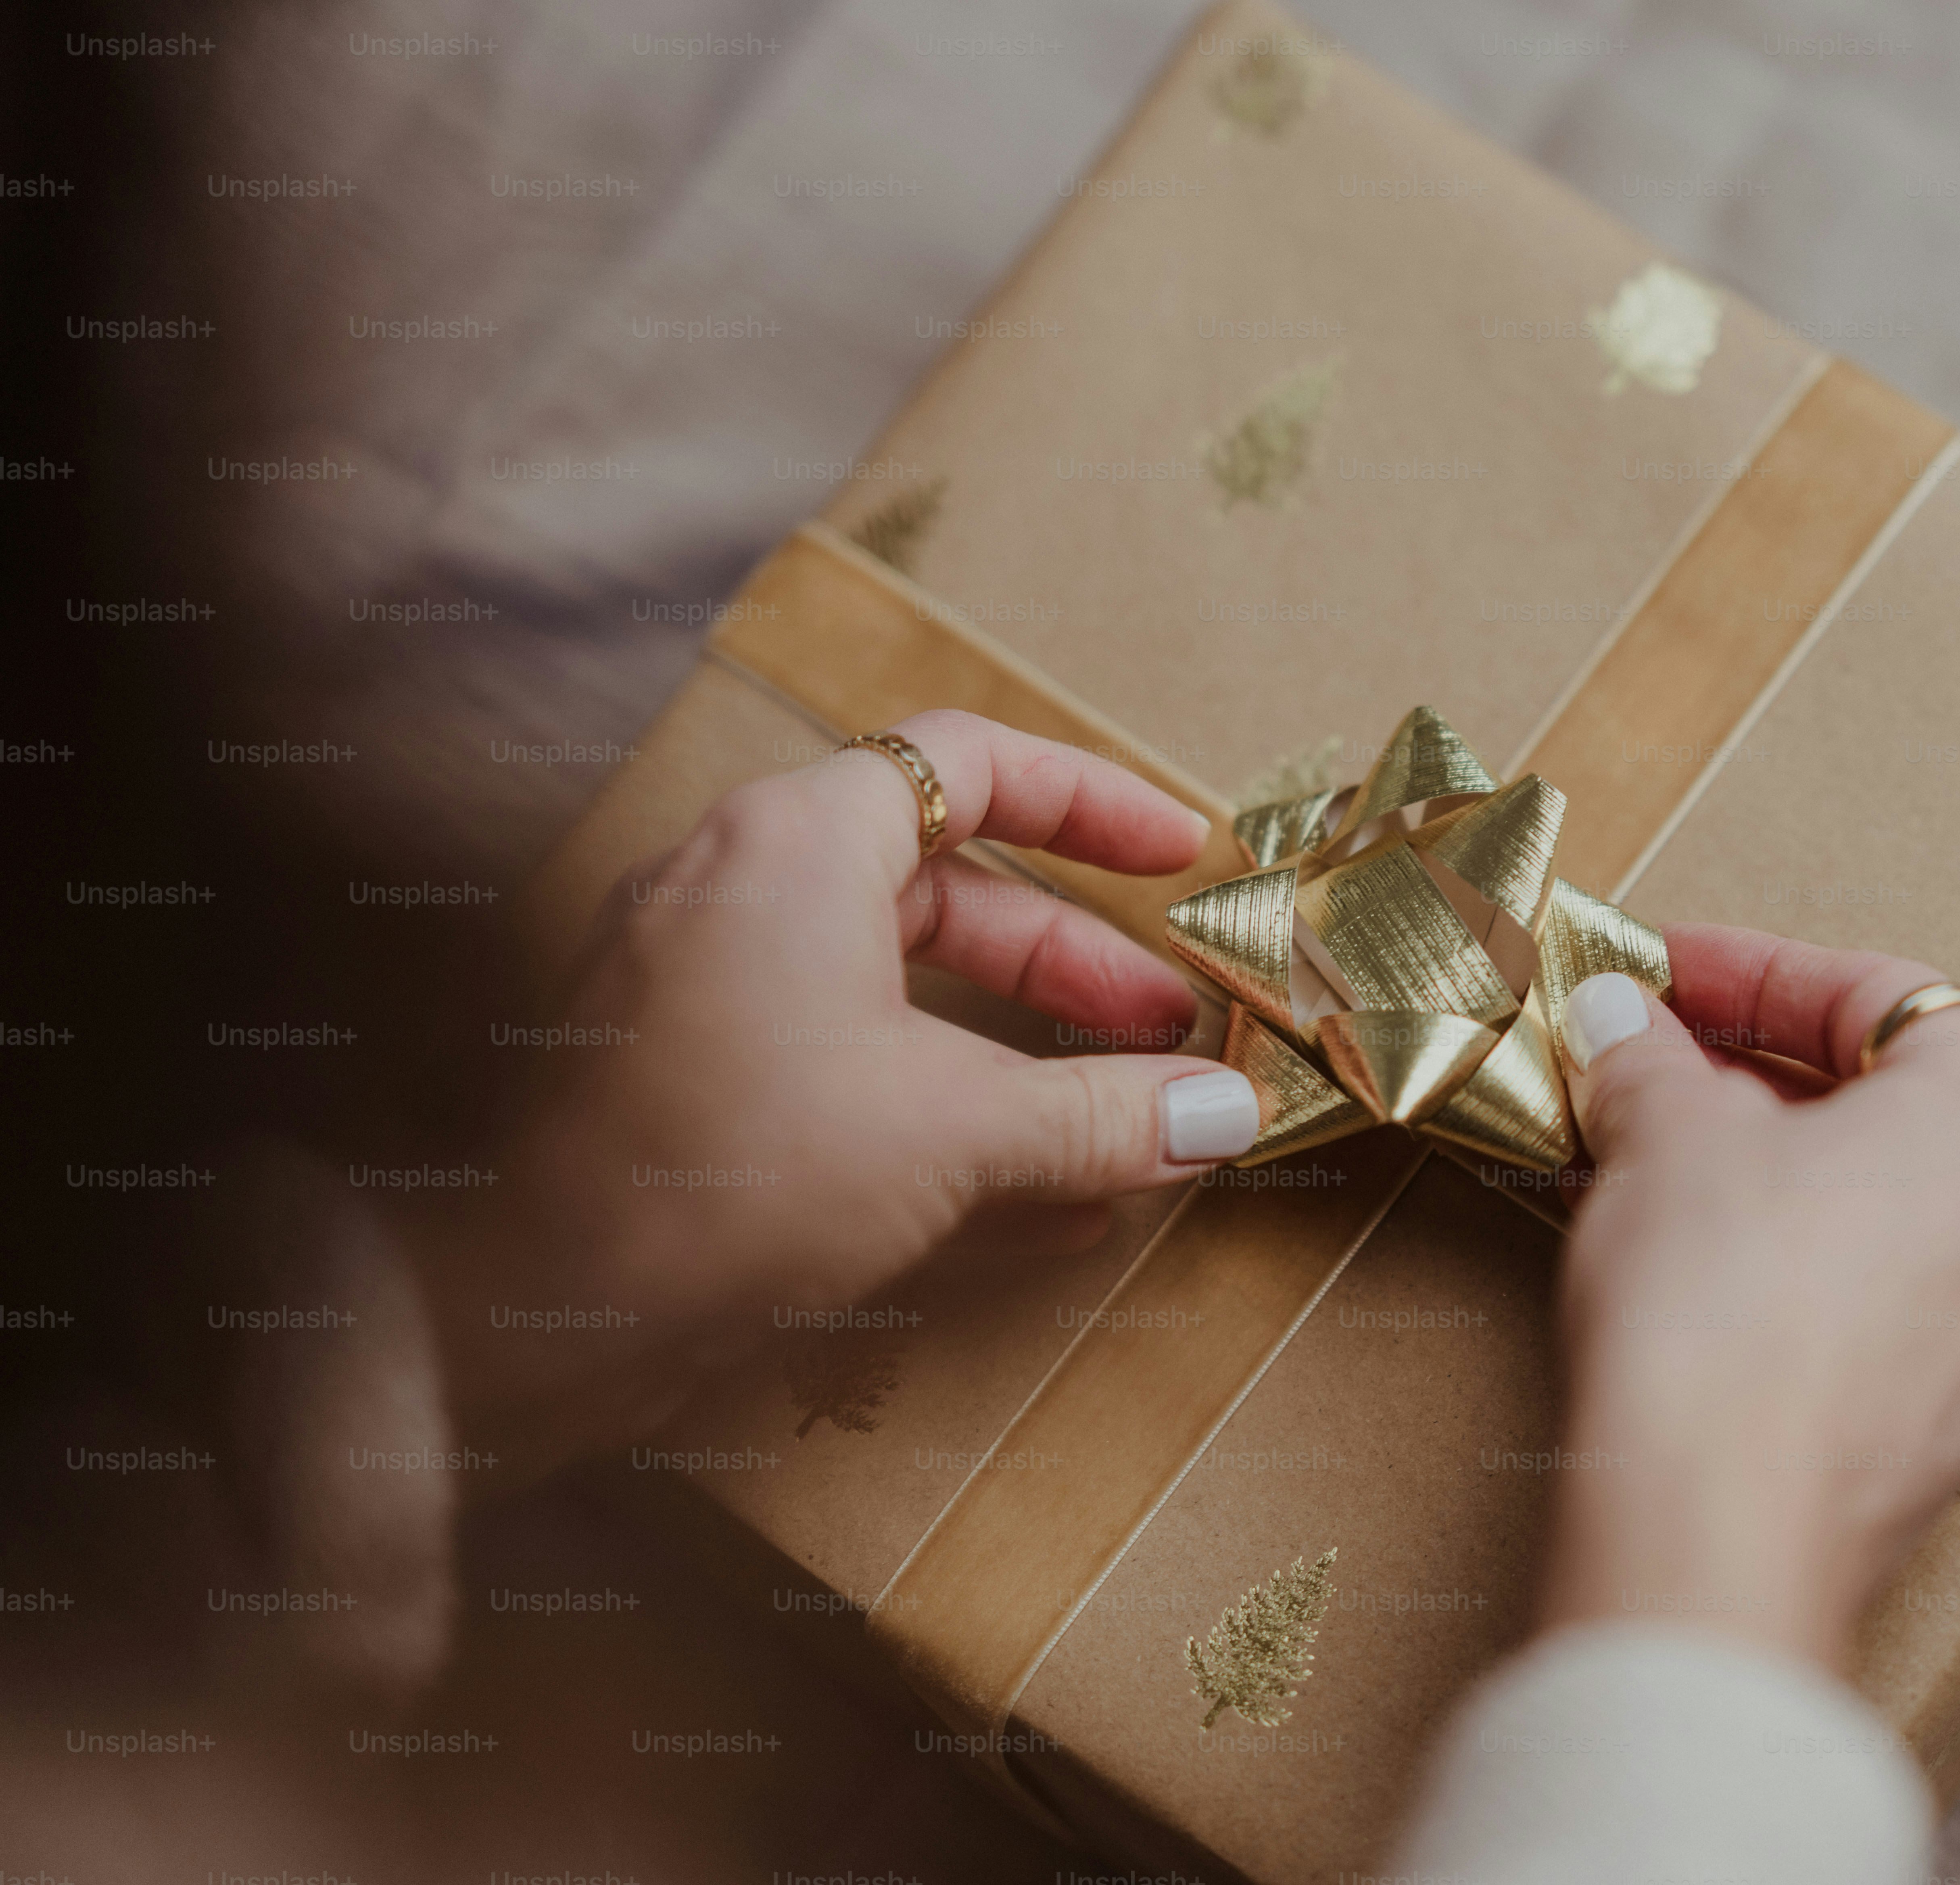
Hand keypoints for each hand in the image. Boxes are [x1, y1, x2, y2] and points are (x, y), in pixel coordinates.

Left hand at [410, 711, 1261, 1470]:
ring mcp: (708, 990)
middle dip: (1074, 965)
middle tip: (1168, 1030)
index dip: (1092, 800)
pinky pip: (848, 1068)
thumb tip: (1224, 1116)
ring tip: (1124, 1117)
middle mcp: (742, 892)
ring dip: (1022, 1050)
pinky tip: (1046, 1202)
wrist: (534, 1313)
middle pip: (949, 889)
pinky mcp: (695, 1086)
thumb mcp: (954, 1133)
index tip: (1179, 855)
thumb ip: (1100, 1115)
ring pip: (900, 987)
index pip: (971, 762)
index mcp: (798, 845)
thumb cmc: (727, 1176)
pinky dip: (946, 1110)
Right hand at [1537, 924, 1959, 1671]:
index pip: (1877, 996)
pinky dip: (1802, 1263)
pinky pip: (1885, 1302)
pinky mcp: (1959, 1427)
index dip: (1747, 971)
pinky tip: (1703, 1261)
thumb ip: (1652, 1060)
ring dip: (1779, 1171)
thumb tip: (1623, 1023)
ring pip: (1894, 1207)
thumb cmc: (1728, 1305)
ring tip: (1662, 1156)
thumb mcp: (1666, 1133)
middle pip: (1898, 1103)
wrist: (1724, 1526)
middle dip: (1764, 1074)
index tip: (1662, 968)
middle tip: (1656, 1057)